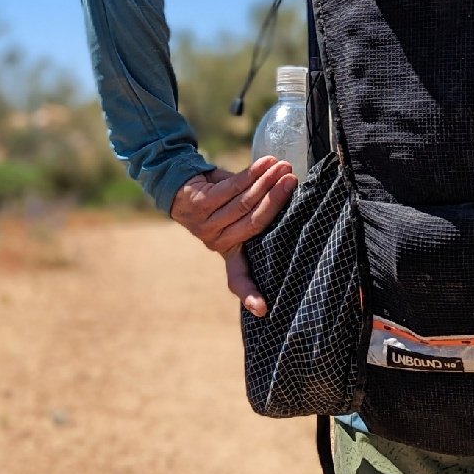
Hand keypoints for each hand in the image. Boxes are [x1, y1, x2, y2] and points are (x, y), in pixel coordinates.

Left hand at [170, 157, 297, 316]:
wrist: (180, 184)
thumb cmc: (219, 200)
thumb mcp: (234, 214)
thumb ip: (254, 215)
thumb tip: (291, 194)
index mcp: (229, 251)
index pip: (238, 278)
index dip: (250, 294)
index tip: (262, 310)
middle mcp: (217, 242)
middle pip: (254, 223)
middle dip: (276, 199)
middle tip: (293, 181)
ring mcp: (206, 224)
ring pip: (244, 202)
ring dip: (266, 181)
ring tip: (283, 167)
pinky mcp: (199, 204)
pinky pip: (232, 188)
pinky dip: (251, 174)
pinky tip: (265, 163)